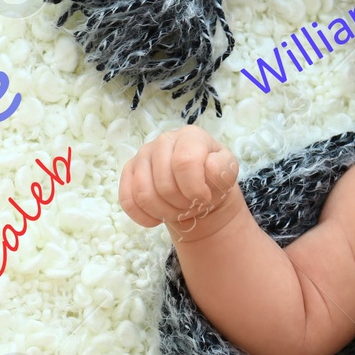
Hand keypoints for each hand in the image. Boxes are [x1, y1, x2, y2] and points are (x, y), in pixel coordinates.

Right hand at [119, 126, 241, 240]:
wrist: (198, 192)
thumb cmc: (211, 180)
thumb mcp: (227, 174)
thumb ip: (222, 170)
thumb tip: (208, 166)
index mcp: (190, 136)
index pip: (185, 163)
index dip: (195, 189)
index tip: (204, 198)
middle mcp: (163, 141)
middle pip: (164, 184)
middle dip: (181, 204)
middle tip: (191, 206)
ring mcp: (143, 155)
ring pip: (143, 194)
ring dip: (164, 212)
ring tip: (177, 210)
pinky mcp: (129, 172)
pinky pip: (127, 201)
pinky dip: (144, 217)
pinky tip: (158, 218)